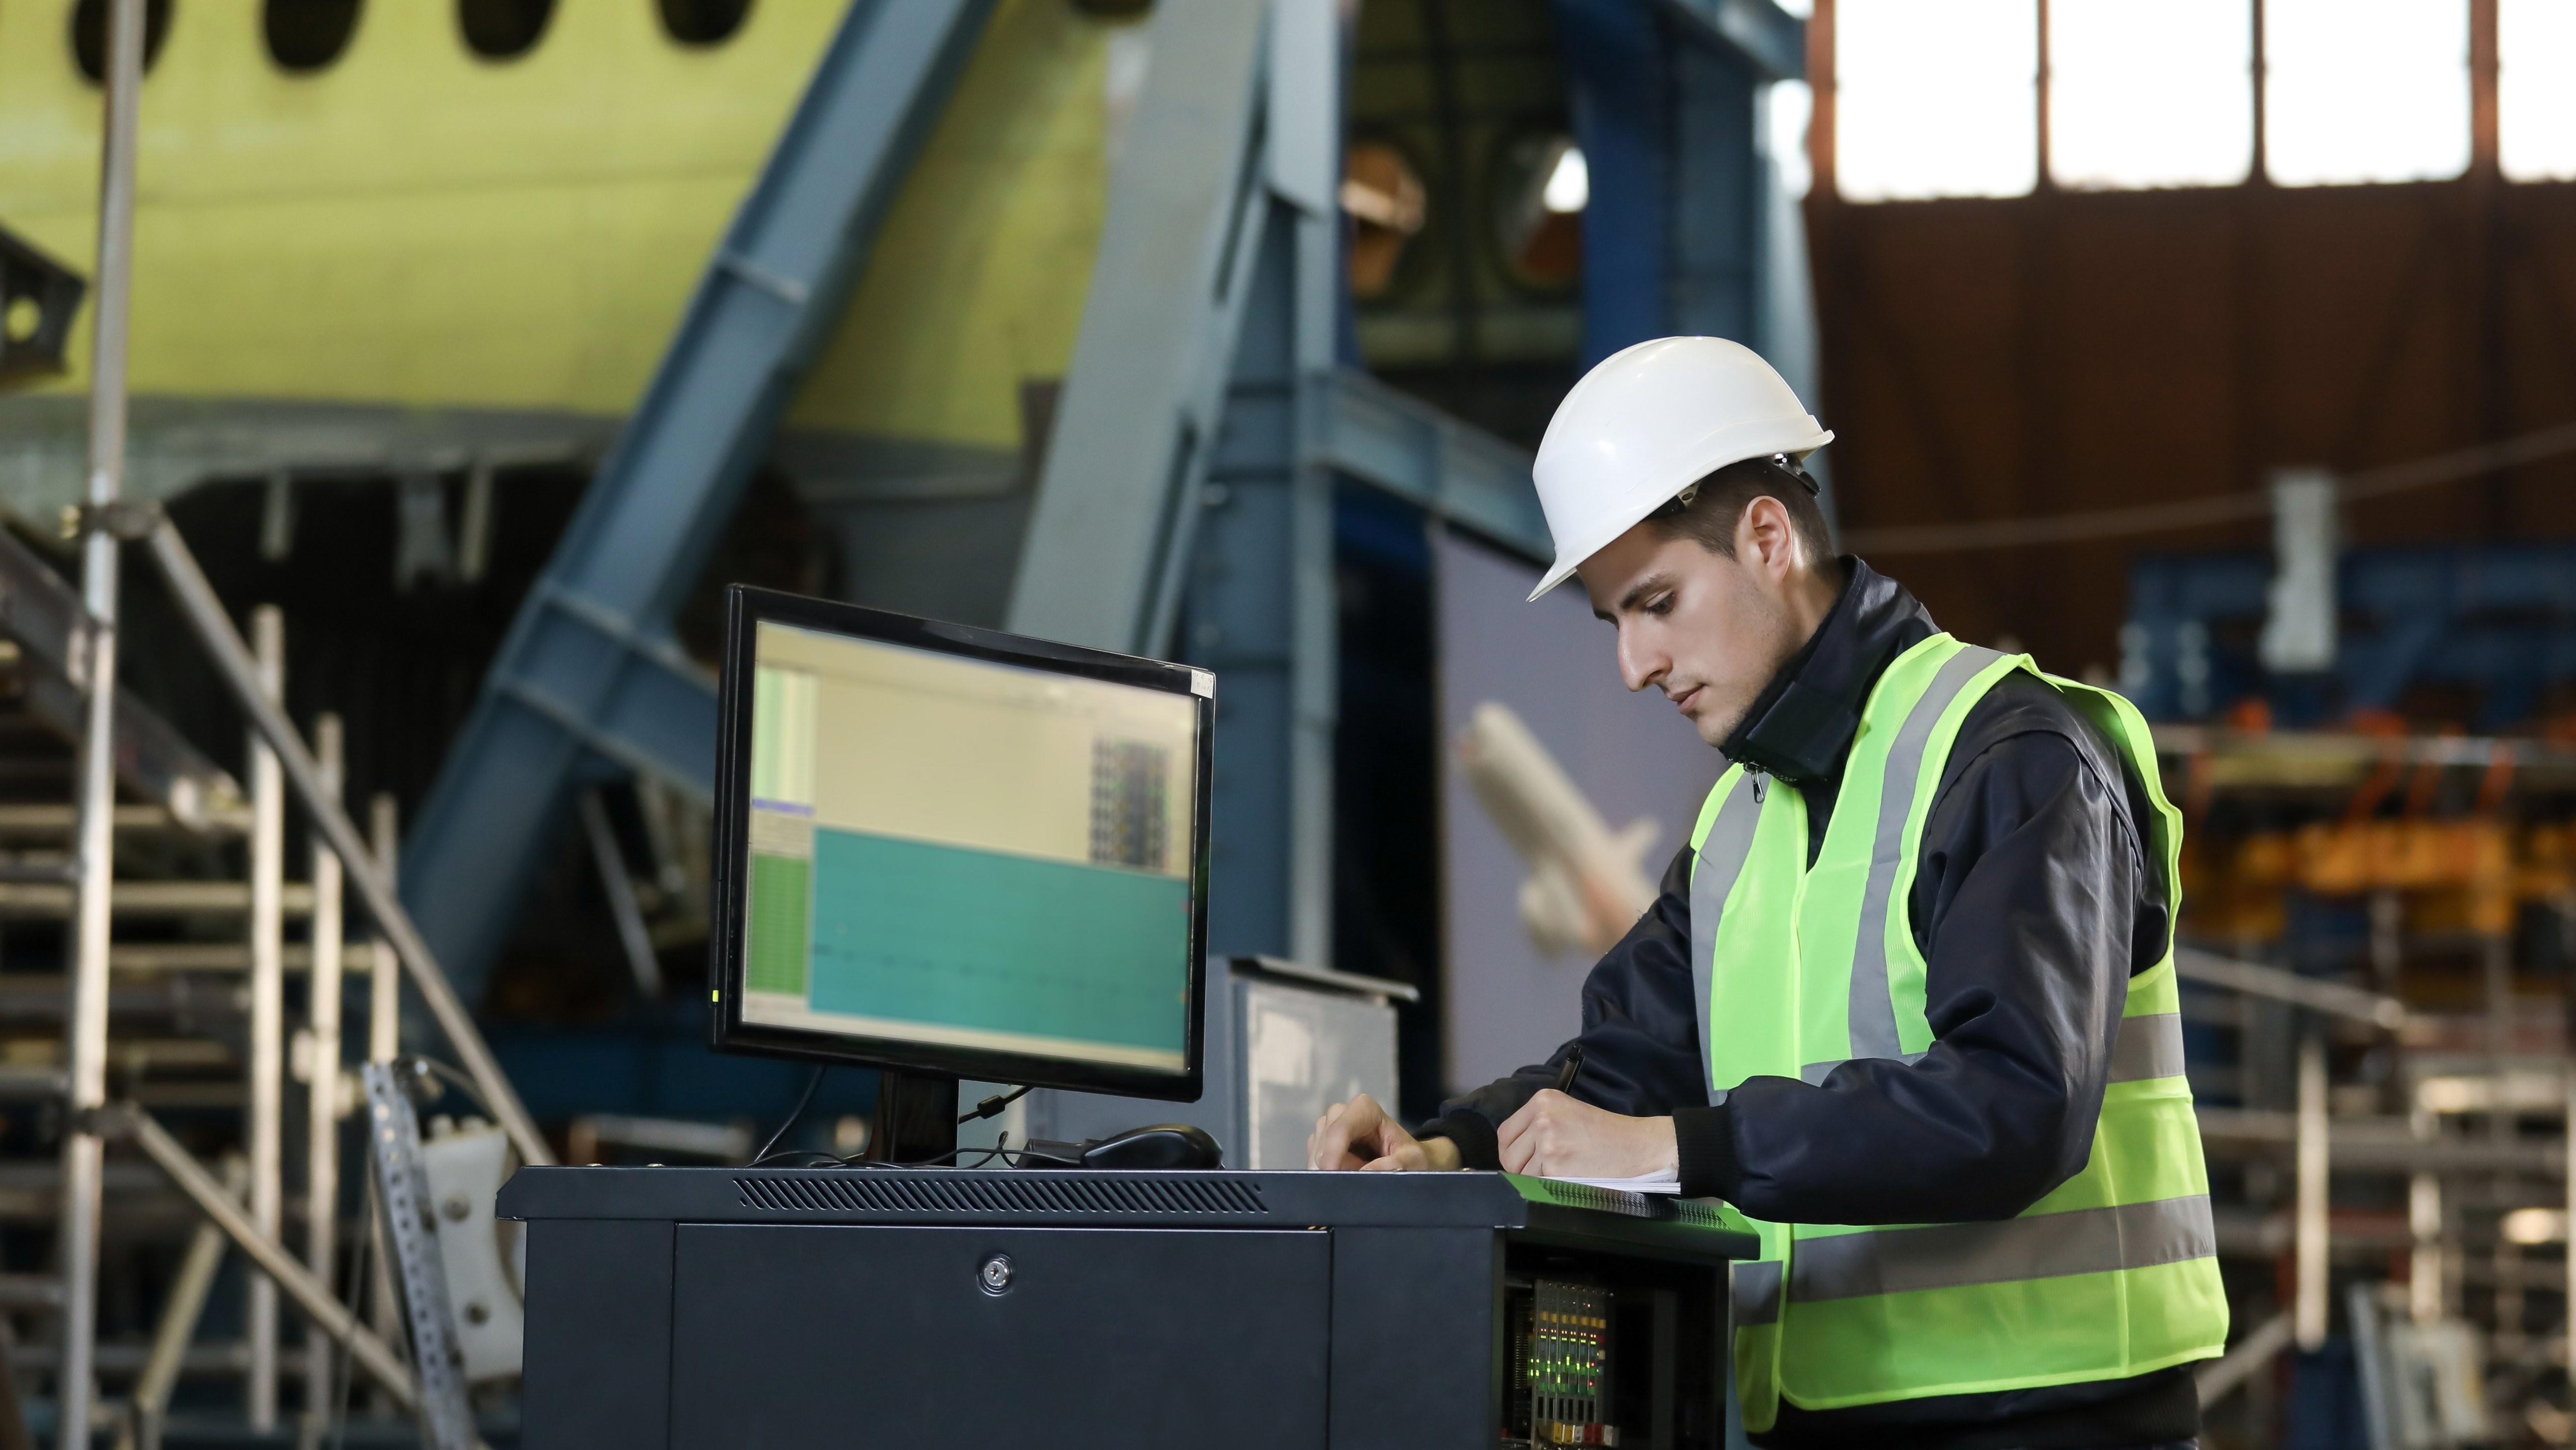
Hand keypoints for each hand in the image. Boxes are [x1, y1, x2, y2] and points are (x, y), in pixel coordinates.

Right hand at [1307, 1093, 1462, 1171]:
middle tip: (1352, 1183)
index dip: (1332, 1153)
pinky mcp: (1322, 1142)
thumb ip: (1396, 1165)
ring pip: (1316, 1150)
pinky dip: (1324, 1172)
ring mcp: (1330, 1126)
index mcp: (1365, 1109)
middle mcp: (1344, 1112)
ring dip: (1329, 1169)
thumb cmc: (1413, 1158)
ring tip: (1353, 1178)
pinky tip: (1342, 1177)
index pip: (1340, 1128)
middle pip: (1325, 1141)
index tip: (1333, 1176)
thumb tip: (1368, 1171)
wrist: (1409, 1163)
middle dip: (1333, 1165)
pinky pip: (1313, 1158)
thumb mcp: (1414, 1161)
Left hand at [1496, 1091, 1677, 1178]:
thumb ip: (1537, 1123)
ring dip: (1538, 1178)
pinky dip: (1551, 1185)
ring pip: (1522, 1173)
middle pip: (1509, 1155)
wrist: (1637, 1145)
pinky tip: (1571, 1177)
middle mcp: (1542, 1119)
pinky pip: (1539, 1184)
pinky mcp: (1557, 1168)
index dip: (1511, 1150)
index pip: (1505, 1133)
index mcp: (1543, 1100)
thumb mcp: (1568, 1111)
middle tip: (1542, 1170)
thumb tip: (1513, 1148)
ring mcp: (1548, 1144)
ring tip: (1564, 1170)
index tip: (1521, 1158)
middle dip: (1521, 1168)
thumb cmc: (1606, 1132)